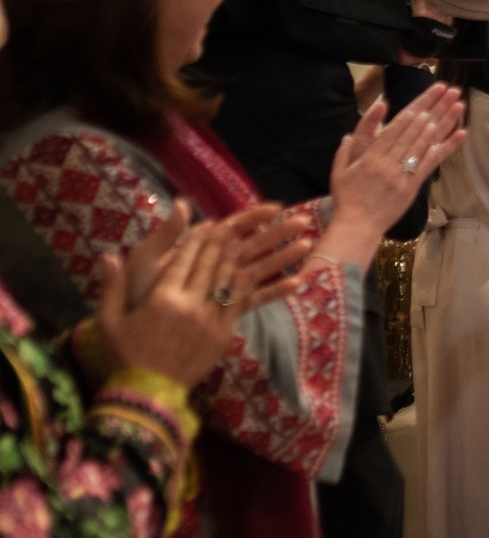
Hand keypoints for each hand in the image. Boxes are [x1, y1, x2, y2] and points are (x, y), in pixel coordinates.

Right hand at [95, 220, 255, 386]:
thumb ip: (112, 286)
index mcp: (162, 299)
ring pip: (226, 282)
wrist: (150, 392)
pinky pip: (237, 304)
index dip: (195, 240)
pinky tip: (247, 273)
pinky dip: (243, 286)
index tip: (205, 224)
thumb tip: (109, 256)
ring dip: (234, 259)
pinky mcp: (224, 336)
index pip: (183, 261)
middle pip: (209, 266)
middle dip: (219, 243)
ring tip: (242, 241)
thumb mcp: (109, 321)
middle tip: (228, 226)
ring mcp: (210, 321)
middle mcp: (189, 306)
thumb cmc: (126, 355)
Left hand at [122, 202, 312, 310]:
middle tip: (303, 221)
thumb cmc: (136, 295)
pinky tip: (297, 283)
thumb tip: (183, 203)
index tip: (275, 208)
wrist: (132, 334)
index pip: (230, 227)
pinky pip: (255, 298)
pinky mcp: (226, 311)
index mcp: (196, 250)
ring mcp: (221, 289)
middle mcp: (213, 267)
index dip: (252, 216)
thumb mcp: (146, 260)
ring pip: (259, 268)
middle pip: (251, 244)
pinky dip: (275, 291)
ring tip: (307, 246)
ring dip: (283, 257)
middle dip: (277, 232)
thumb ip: (166, 235)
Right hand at [324, 85, 467, 264]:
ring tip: (457, 104)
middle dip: (434, 106)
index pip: (397, 125)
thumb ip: (349, 145)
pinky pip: (432, 163)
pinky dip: (447, 148)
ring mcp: (402, 174)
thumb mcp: (340, 168)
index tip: (429, 92)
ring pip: (426, 142)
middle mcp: (388, 162)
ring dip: (444, 121)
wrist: (356, 226)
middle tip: (448, 90)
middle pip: (415, 128)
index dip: (415, 107)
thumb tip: (354, 130)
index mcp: (371, 155)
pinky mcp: (412, 187)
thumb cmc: (347, 197)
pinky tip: (461, 133)